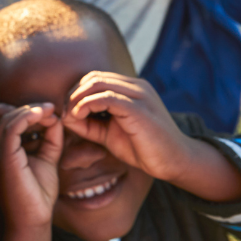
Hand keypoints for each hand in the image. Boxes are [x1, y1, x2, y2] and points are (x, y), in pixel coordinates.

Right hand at [0, 103, 62, 229]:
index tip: (43, 112)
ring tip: (50, 112)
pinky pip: (11, 128)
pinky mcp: (5, 159)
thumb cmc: (38, 193)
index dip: (17, 109)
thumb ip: (49, 137)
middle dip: (29, 108)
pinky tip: (42, 115)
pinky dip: (27, 116)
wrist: (34, 221)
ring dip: (31, 110)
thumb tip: (53, 116)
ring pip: (7, 119)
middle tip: (51, 109)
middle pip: (2, 114)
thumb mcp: (46, 158)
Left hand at [62, 72, 194, 181]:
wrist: (175, 162)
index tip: (67, 112)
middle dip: (73, 94)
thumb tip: (65, 116)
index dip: (76, 92)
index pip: (95, 78)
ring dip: (77, 99)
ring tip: (71, 116)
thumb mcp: (109, 133)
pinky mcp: (139, 108)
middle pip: (93, 78)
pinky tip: (79, 117)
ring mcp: (139, 95)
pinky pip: (106, 97)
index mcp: (131, 89)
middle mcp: (136, 87)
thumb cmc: (143, 148)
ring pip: (97, 83)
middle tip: (65, 114)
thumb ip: (89, 123)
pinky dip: (87, 105)